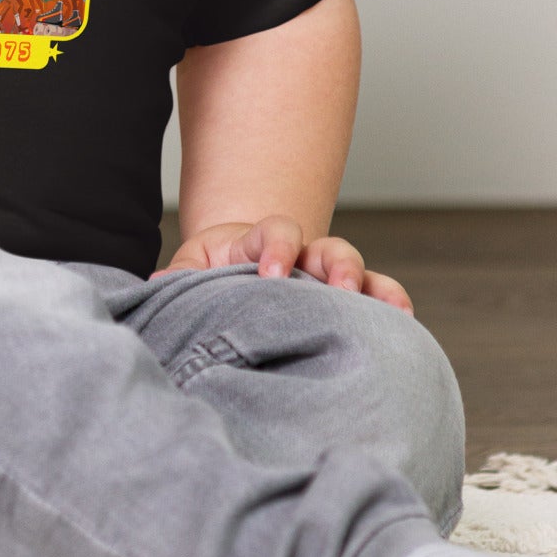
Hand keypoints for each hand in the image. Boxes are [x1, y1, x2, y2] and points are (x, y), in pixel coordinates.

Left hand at [156, 215, 412, 312]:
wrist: (234, 272)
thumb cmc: (211, 274)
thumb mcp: (191, 271)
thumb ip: (178, 277)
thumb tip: (152, 289)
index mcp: (261, 242)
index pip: (276, 232)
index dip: (277, 248)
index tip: (270, 276)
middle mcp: (302, 254)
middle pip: (328, 247)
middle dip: (335, 265)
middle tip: (335, 288)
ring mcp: (326, 275)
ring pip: (357, 270)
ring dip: (370, 286)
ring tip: (386, 310)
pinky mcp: (344, 298)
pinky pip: (376, 295)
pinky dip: (391, 304)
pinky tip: (403, 324)